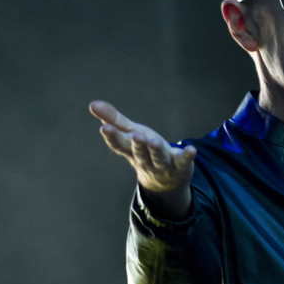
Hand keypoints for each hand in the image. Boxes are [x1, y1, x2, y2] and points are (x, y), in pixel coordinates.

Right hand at [89, 100, 195, 218]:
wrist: (165, 180)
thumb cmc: (144, 151)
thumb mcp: (130, 134)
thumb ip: (114, 119)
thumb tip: (92, 103)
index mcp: (130, 150)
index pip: (118, 144)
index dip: (112, 136)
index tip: (105, 127)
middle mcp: (145, 159)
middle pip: (139, 153)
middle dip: (137, 145)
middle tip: (136, 135)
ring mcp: (162, 165)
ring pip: (158, 159)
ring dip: (156, 151)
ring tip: (154, 141)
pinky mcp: (180, 167)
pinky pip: (183, 162)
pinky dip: (187, 156)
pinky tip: (191, 150)